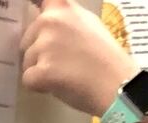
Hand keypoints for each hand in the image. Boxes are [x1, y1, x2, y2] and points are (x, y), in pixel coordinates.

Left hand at [21, 0, 138, 116]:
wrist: (120, 86)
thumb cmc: (109, 59)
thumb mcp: (90, 25)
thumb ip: (67, 19)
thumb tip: (51, 19)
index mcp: (62, 8)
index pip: (37, 0)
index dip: (33, 7)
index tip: (31, 9)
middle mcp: (49, 21)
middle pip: (28, 39)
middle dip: (40, 53)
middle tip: (66, 63)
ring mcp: (44, 45)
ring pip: (27, 61)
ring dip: (41, 72)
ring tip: (67, 76)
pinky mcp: (42, 71)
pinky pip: (29, 80)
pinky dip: (40, 87)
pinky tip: (61, 86)